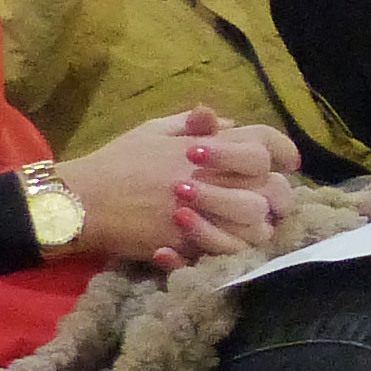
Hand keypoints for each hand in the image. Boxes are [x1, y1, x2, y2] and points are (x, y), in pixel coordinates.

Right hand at [56, 106, 298, 268]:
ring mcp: (200, 210)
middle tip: (269, 199)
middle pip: (270, 184)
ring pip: (257, 221)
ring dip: (259, 223)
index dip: (284, 149)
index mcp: (203, 145)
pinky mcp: (187, 242)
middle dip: (277, 192)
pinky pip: (229, 250)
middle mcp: (208, 175)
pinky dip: (234, 247)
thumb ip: (193, 124)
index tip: (289, 161)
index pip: (263, 140)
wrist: (81, 202)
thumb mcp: (154, 130)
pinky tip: (228, 242)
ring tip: (249, 224)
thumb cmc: (117, 162)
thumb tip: (228, 121)